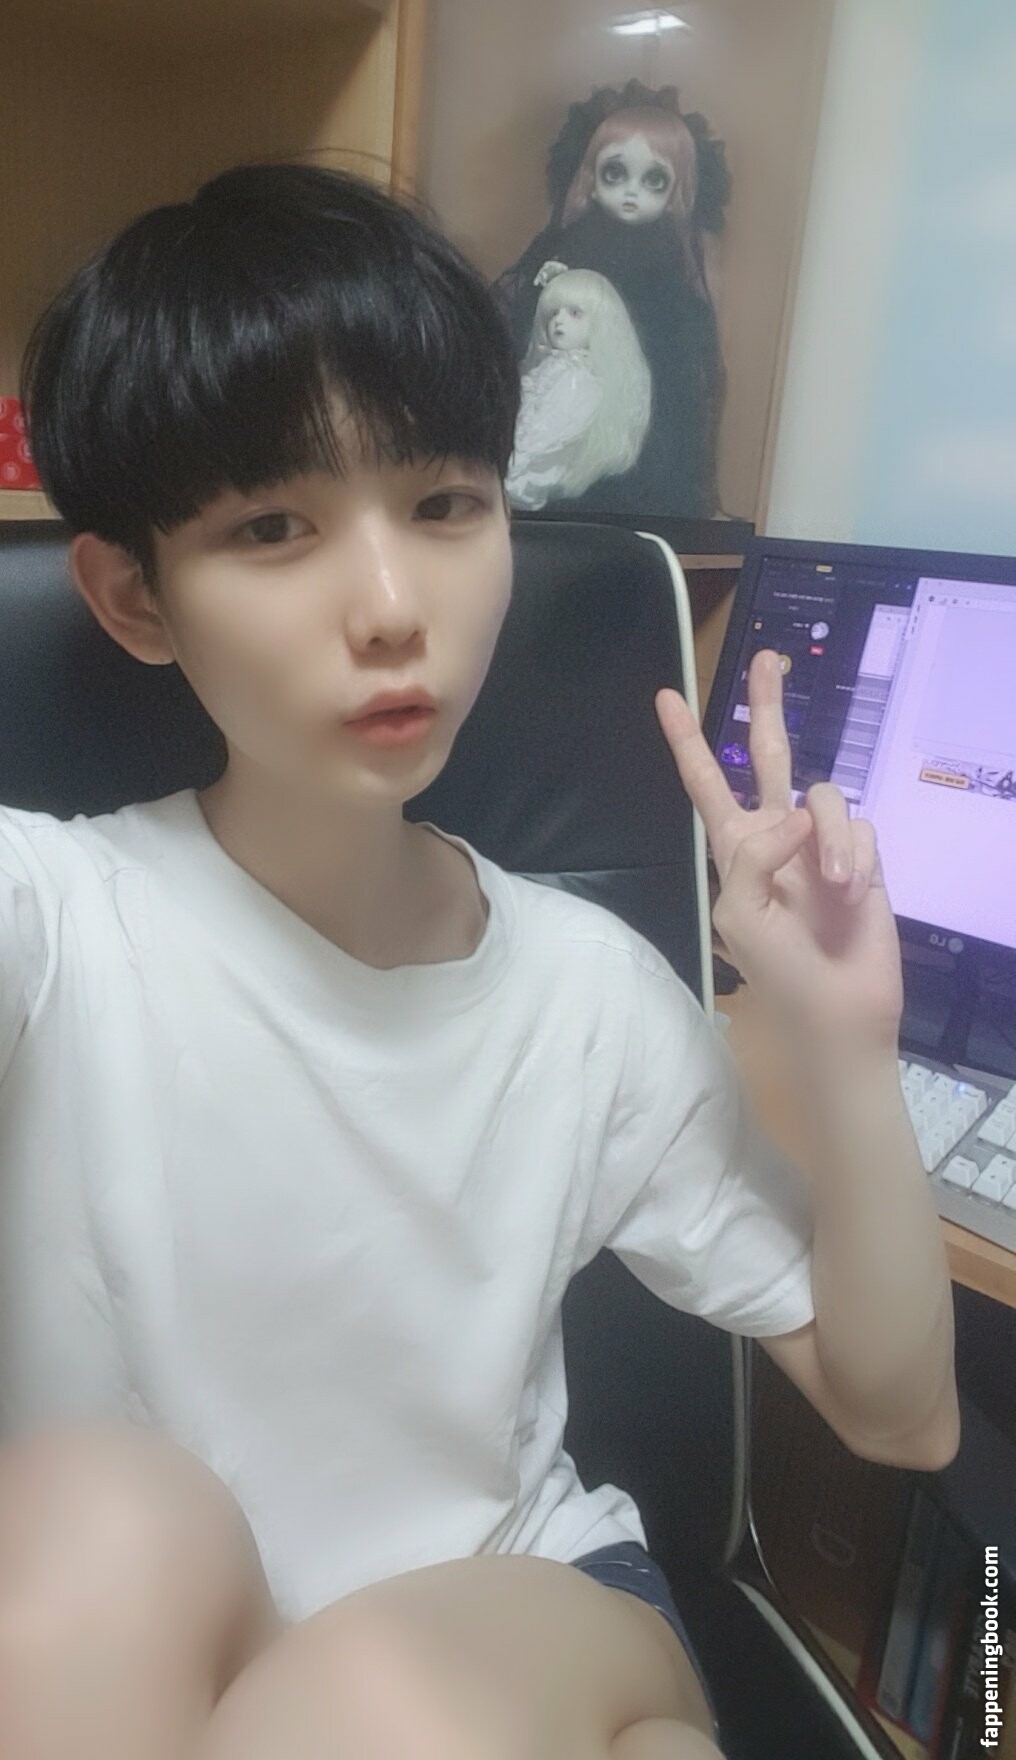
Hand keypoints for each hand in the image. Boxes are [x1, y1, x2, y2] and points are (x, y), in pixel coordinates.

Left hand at [656, 650, 903, 1046]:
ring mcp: (822, 843)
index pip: (707, 785)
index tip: (665, 698)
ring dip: (828, 836)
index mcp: (735, 848)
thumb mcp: (739, 914)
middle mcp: (778, 835)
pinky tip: (853, 890)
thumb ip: (752, 854)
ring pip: (823, 795)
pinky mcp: (864, 855)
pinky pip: (861, 826)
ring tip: (835, 885)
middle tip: (769, 659)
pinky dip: (857, 856)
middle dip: (768, 707)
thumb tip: (794, 817)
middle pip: (772, 755)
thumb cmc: (777, 970)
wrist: (837, 1010)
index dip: (687, 743)